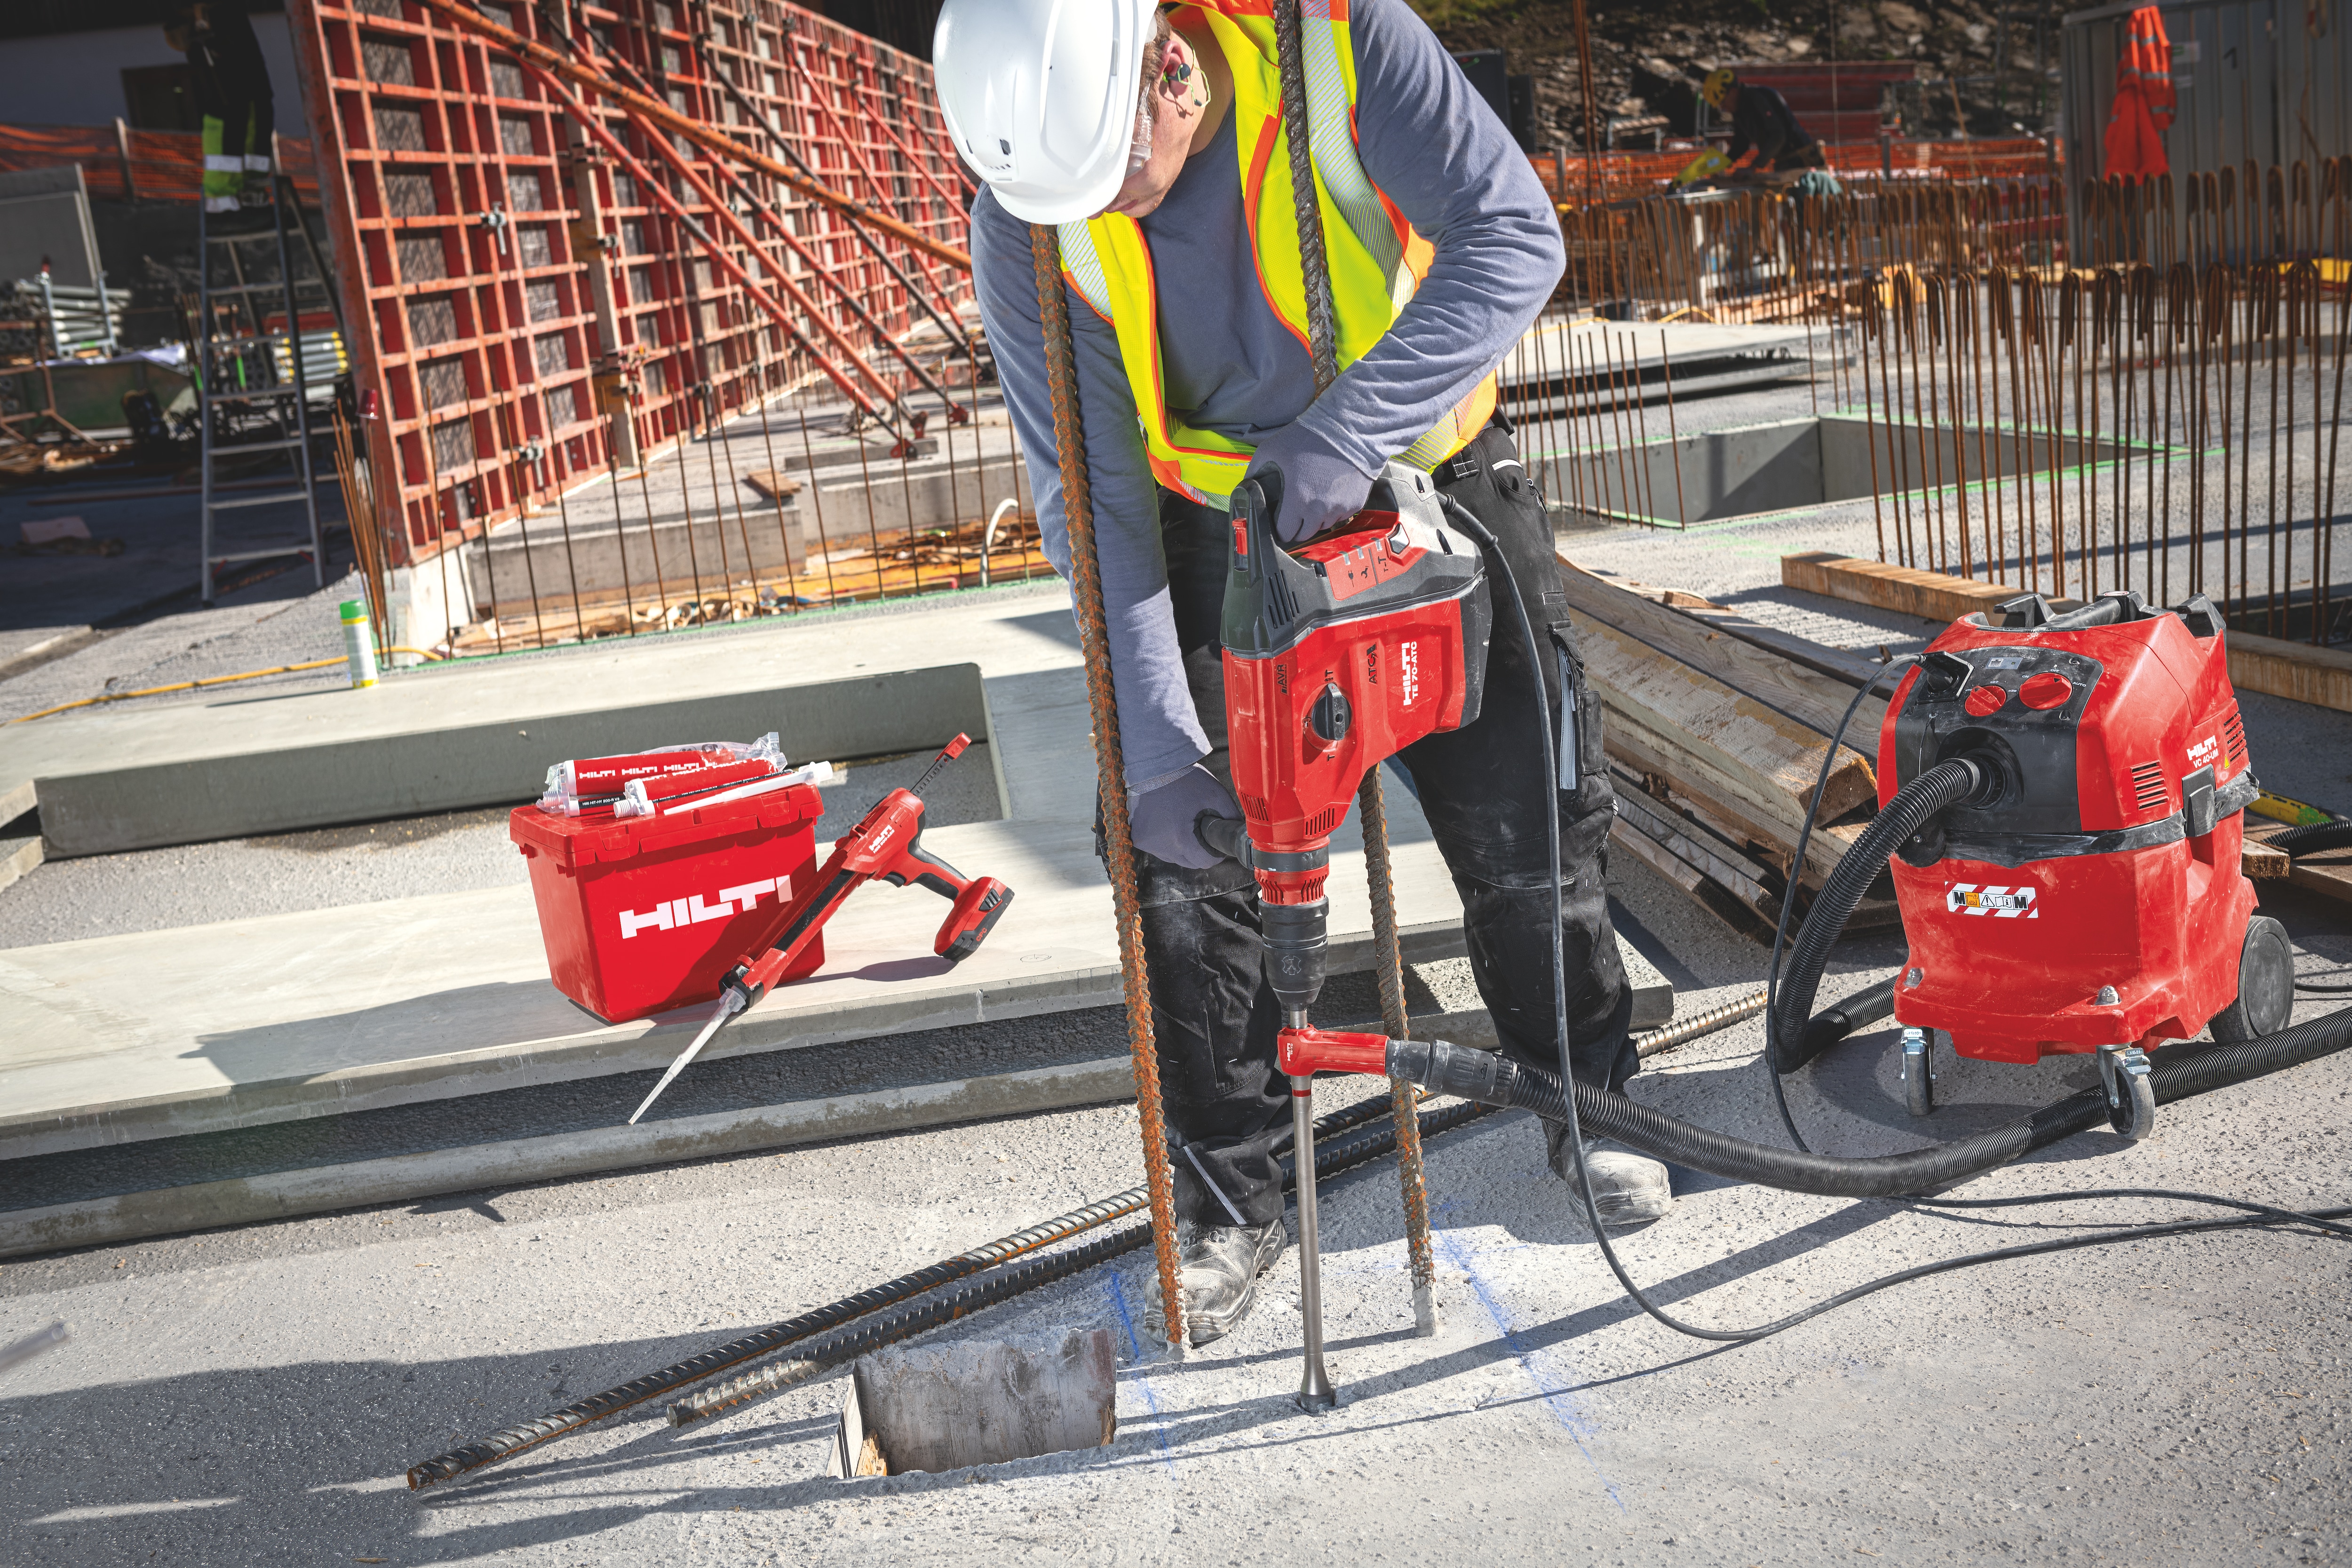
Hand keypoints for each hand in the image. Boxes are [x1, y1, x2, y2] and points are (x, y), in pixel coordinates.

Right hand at [1128, 763, 1239, 869]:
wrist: (1155, 766)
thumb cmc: (1187, 780)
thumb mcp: (1217, 796)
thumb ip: (1230, 819)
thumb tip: (1238, 837)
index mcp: (1180, 838)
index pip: (1205, 862)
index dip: (1214, 853)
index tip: (1214, 840)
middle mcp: (1161, 845)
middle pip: (1189, 862)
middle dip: (1198, 850)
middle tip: (1199, 828)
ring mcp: (1147, 843)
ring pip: (1173, 857)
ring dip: (1180, 846)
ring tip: (1181, 822)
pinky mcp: (1138, 838)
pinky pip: (1159, 849)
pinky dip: (1166, 840)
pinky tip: (1169, 822)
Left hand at [1244, 422, 1376, 544]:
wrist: (1348, 429)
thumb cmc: (1308, 436)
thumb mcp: (1270, 450)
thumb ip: (1255, 473)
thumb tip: (1246, 489)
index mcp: (1298, 500)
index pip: (1286, 533)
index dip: (1280, 530)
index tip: (1280, 523)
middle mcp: (1320, 509)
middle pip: (1305, 534)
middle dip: (1297, 526)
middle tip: (1294, 512)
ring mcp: (1340, 507)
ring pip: (1324, 526)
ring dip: (1316, 518)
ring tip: (1313, 498)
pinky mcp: (1356, 503)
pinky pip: (1341, 516)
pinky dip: (1334, 509)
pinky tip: (1330, 492)